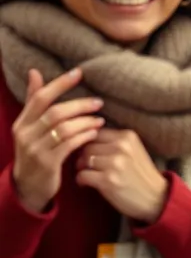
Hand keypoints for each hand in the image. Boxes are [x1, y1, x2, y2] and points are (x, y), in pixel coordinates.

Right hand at [11, 68, 103, 213]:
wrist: (29, 186)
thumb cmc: (35, 150)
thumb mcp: (30, 126)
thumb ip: (35, 101)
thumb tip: (34, 71)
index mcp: (22, 123)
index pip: (40, 98)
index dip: (60, 84)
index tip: (79, 72)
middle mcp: (25, 135)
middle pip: (55, 112)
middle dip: (80, 105)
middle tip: (99, 102)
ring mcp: (35, 150)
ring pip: (64, 128)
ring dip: (85, 122)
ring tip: (100, 119)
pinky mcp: (47, 164)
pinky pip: (70, 145)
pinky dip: (84, 136)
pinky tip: (94, 133)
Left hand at [76, 128, 168, 222]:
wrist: (156, 197)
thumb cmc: (140, 174)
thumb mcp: (133, 150)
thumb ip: (114, 142)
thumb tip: (84, 138)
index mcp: (128, 136)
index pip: (95, 132)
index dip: (88, 143)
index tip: (91, 154)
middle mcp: (122, 146)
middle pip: (87, 146)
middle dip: (83, 157)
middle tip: (87, 167)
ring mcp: (115, 163)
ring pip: (83, 159)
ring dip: (81, 169)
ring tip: (88, 175)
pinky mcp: (108, 180)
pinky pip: (82, 175)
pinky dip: (81, 180)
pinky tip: (87, 184)